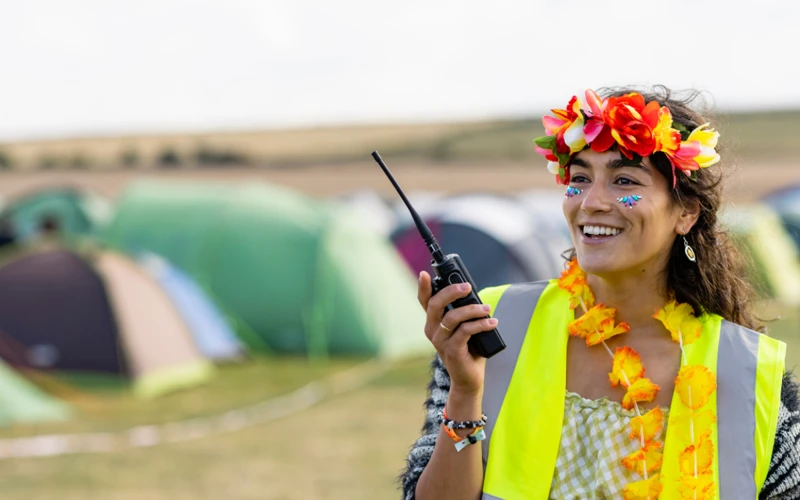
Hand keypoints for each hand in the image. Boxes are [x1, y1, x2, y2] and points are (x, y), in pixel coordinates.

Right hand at [417, 271, 496, 395]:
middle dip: (451, 292)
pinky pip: (465, 331)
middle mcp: (432, 330)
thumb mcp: (463, 327)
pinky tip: (492, 322)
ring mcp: (440, 341)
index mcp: (433, 322)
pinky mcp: (452, 350)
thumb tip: (473, 294)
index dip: (423, 287)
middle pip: (435, 305)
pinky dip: (480, 325)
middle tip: (467, 287)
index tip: (424, 273)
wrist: (468, 379)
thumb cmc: (468, 350)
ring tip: (487, 309)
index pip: (425, 301)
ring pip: (452, 317)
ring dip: (472, 310)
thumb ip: (464, 312)